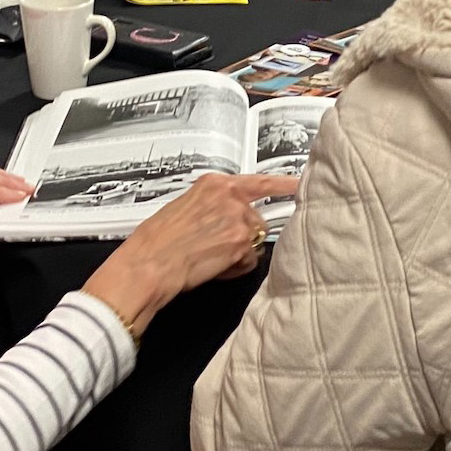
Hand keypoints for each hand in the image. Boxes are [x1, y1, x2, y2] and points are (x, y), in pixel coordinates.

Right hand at [83, 172, 299, 334]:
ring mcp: (238, 220)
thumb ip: (212, 205)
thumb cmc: (157, 240)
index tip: (301, 184)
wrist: (148, 264)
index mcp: (214, 184)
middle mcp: (230, 197)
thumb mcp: (183, 207)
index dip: (284, 185)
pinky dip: (235, 268)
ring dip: (238, 253)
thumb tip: (227, 215)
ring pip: (253, 241)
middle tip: (214, 247)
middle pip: (256, 219)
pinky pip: (249, 261)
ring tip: (208, 257)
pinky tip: (212, 266)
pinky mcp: (241, 244)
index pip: (260, 182)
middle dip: (242, 236)